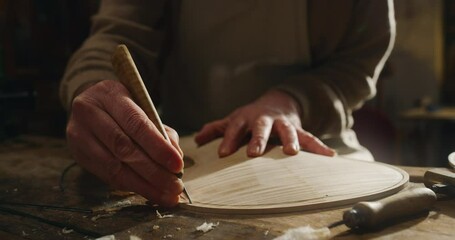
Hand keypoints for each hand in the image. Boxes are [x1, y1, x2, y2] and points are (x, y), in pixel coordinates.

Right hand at [66, 80, 183, 206]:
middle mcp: (89, 112)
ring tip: (164, 194)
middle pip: (123, 147)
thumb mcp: (141, 106)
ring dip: (143, 184)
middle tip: (174, 185)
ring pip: (113, 166)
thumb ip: (160, 130)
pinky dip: (130, 185)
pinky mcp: (77, 153)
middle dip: (153, 171)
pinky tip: (148, 191)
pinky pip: (106, 175)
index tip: (177, 165)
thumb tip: (176, 157)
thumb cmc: (122, 107)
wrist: (88, 104)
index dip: (158, 147)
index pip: (136, 123)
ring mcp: (79, 134)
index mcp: (110, 94)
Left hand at [195, 90, 334, 157]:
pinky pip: (310, 137)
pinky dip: (319, 147)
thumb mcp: (234, 120)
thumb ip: (217, 128)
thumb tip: (197, 139)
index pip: (234, 128)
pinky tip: (330, 156)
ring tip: (292, 153)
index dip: (229, 140)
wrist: (277, 102)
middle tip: (254, 154)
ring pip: (288, 131)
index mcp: (246, 118)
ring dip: (290, 141)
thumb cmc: (251, 117)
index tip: (222, 154)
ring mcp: (282, 123)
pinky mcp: (298, 128)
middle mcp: (264, 119)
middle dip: (258, 140)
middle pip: (261, 128)